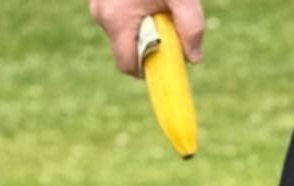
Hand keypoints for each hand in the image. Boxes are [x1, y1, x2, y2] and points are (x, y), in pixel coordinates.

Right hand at [89, 0, 203, 75]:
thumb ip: (191, 28)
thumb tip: (194, 58)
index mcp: (115, 19)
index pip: (128, 65)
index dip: (150, 70)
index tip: (169, 59)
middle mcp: (101, 13)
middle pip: (127, 48)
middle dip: (151, 45)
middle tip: (169, 25)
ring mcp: (99, 2)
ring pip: (125, 31)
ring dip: (146, 27)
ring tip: (161, 3)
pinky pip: (121, 14)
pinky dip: (138, 12)